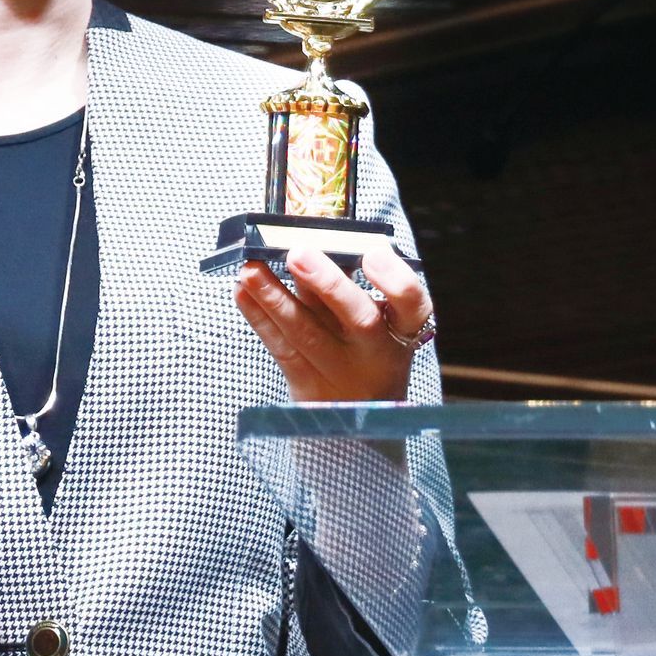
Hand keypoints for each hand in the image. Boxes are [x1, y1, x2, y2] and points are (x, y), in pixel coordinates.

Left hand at [232, 245, 432, 401]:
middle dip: (328, 283)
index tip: (373, 253)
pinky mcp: (306, 386)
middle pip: (359, 318)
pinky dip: (258, 317)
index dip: (396, 279)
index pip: (413, 303)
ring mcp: (340, 372)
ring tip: (250, 268)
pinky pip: (280, 349)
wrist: (359, 422)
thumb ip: (351, 284)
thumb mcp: (378, 324)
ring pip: (307, 332)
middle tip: (297, 252)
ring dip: (275, 296)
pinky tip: (242, 291)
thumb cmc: (364, 352)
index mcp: (401, 330)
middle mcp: (375, 352)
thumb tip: (307, 233)